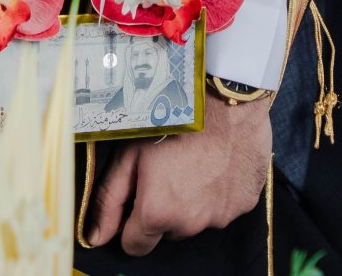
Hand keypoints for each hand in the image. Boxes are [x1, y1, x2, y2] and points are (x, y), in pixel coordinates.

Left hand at [83, 90, 273, 256]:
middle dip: (165, 210)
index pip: (136, 245)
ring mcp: (222, 215)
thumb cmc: (176, 119)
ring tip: (195, 163)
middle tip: (169, 171)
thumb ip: (109, 200)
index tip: (139, 201)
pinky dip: (219, 193)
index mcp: (158, 213)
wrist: (226, 97)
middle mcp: (191, 223)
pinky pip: (225, 207)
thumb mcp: (130, 153)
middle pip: (168, 232)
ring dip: (194, 202)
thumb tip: (96, 235)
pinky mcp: (245, 204)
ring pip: (198, 221)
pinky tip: (217, 163)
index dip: (132, 225)